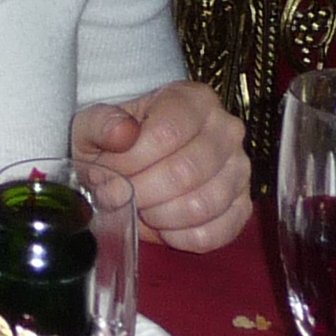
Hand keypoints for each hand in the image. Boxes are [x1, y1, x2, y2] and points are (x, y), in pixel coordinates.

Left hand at [72, 82, 253, 251]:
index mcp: (194, 99)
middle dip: (141, 191)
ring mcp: (239, 169)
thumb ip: (101, 125)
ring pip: (202, 205)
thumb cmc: (115, 142)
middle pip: (186, 172)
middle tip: (117, 195)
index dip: (131, 160)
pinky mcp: (242, 206)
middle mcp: (226, 130)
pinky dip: (181, 237)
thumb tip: (122, 133)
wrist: (133, 163)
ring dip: (160, 215)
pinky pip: (215, 233)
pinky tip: (162, 225)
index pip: (167, 133)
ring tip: (139, 206)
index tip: (107, 170)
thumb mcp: (93, 127)